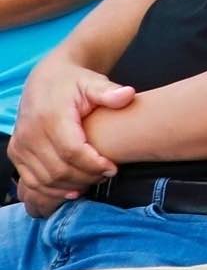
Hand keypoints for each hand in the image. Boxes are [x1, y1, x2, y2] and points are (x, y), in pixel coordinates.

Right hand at [12, 66, 127, 206]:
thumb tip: (128, 95)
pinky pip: (32, 181)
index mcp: (50, 118)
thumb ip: (109, 92)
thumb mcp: (93, 82)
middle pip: (59, 170)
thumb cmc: (73, 82)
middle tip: (106, 175)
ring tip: (93, 179)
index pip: (72, 152)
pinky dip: (52, 189)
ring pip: (46, 180)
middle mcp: (30, 134)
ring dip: (71, 185)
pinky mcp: (16, 153)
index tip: (113, 168)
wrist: (45, 80)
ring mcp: (20, 146)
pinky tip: (72, 187)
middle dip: (86, 177)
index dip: (93, 164)